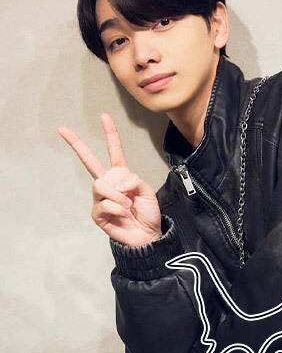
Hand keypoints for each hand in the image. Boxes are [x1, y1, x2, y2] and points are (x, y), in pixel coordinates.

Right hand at [58, 113, 162, 246]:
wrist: (147, 236)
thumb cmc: (147, 214)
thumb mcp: (147, 191)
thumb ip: (134, 179)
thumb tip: (117, 180)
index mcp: (121, 176)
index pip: (114, 152)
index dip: (110, 134)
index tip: (104, 116)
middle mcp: (108, 184)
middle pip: (89, 161)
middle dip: (76, 144)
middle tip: (62, 129)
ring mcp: (100, 198)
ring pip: (101, 185)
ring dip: (118, 196)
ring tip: (128, 206)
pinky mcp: (97, 213)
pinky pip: (105, 204)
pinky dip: (118, 209)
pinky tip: (124, 215)